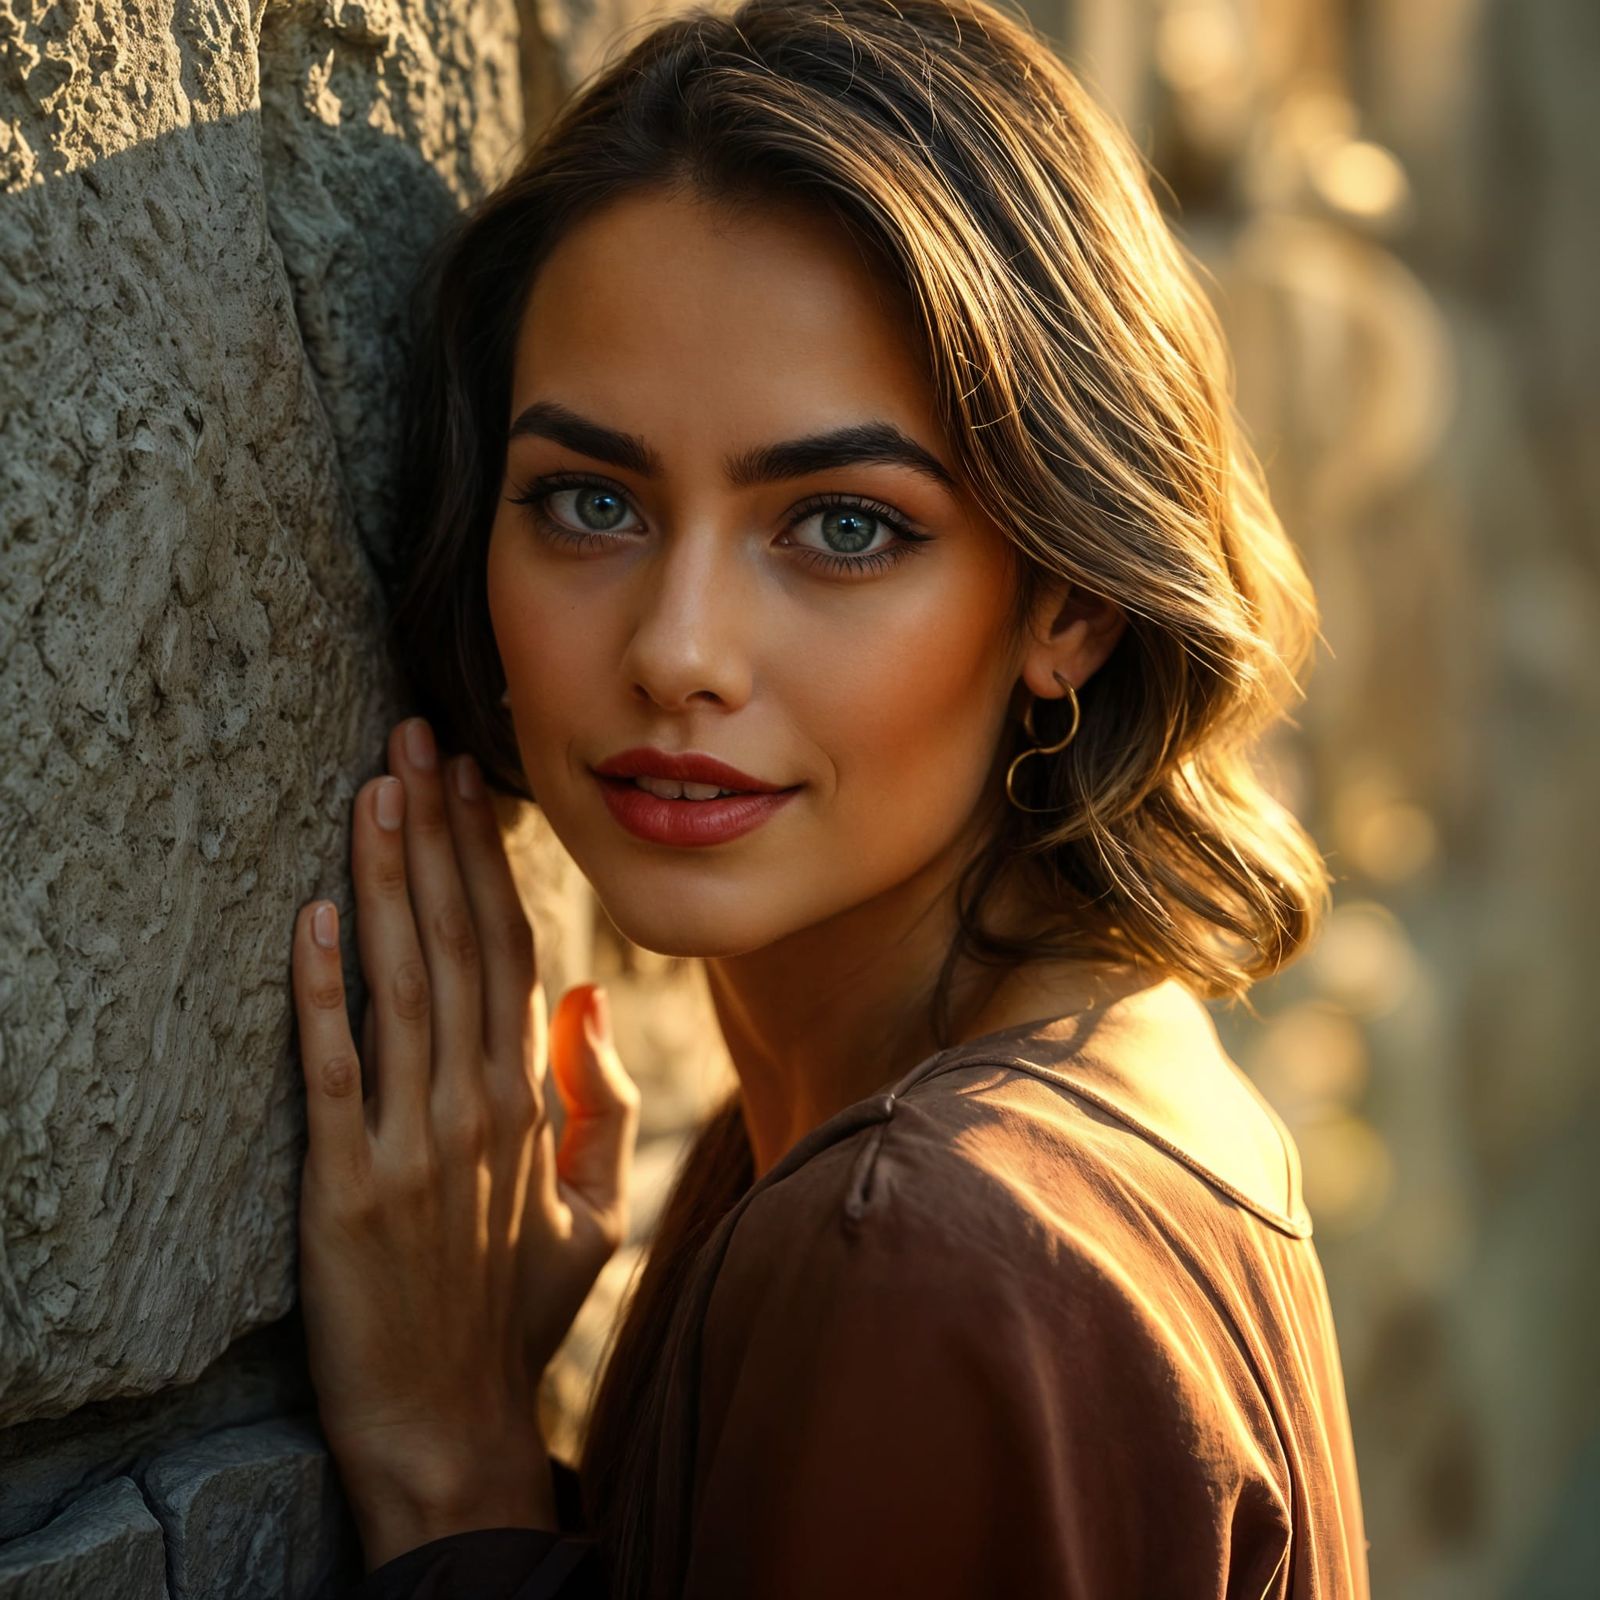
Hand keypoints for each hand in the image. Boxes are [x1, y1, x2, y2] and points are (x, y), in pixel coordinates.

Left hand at [290, 716, 639, 1546]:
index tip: (468, 784)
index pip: (512, 949)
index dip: (487, 861)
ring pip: (404, 983)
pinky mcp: (349, 1187)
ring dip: (385, 881)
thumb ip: (598, 1103)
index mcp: (530, 1099)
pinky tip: (309, 920)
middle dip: (435, 835)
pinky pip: (336, 1072)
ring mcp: (417, 1142)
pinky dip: (321, 994)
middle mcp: (481, 1102)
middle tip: (411, 742)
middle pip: (459, 940)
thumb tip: (588, 1000)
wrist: (454, 1421)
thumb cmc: (521, 1314)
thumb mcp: (595, 1212)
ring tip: (371, 793)